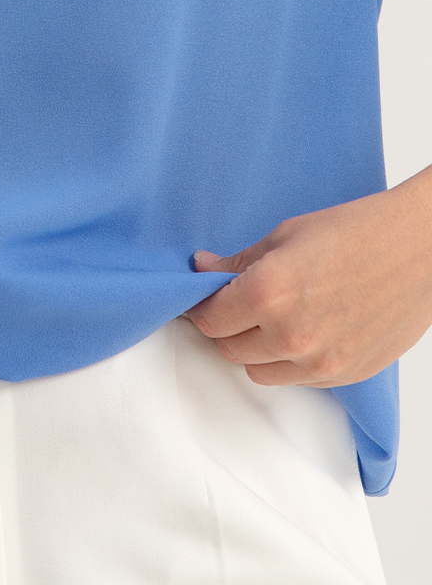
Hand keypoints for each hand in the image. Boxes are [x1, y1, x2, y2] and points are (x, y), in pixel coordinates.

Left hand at [186, 168, 431, 385]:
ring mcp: (319, 361)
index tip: (202, 299)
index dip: (200, 308)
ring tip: (273, 317)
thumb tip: (202, 271)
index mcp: (268, 291)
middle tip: (236, 305)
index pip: (208, 320)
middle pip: (228, 350)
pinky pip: (297, 380)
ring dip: (256, 349)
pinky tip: (304, 329)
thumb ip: (239, 263)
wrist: (419, 251)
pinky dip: (290, 361)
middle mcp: (290, 334)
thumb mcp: (285, 236)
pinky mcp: (344, 376)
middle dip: (226, 327)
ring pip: (259, 371)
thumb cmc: (355, 231)